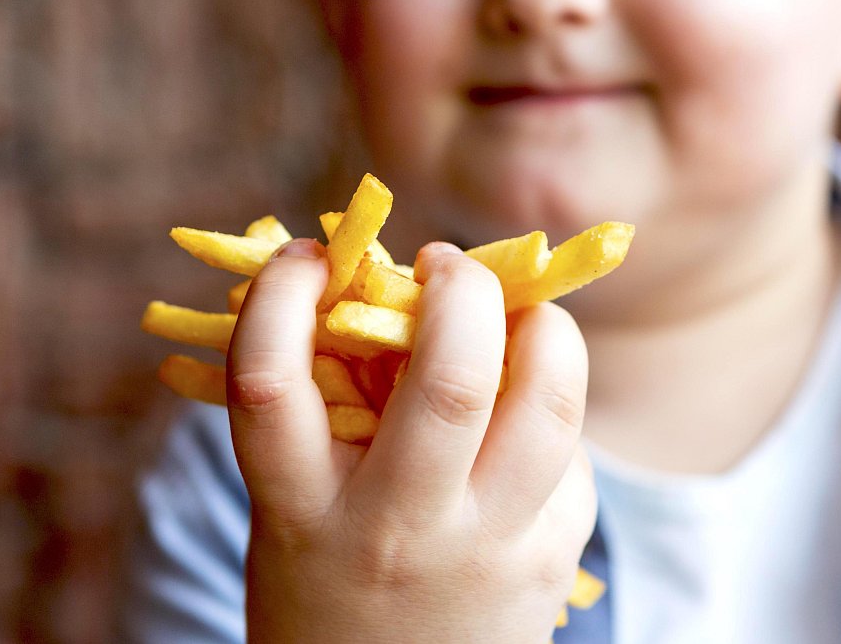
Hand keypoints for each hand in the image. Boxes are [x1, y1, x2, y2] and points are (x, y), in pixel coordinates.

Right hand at [226, 238, 596, 642]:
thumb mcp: (295, 511)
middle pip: (452, 381)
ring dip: (546, 329)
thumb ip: (328, 413)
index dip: (283, 294)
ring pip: (550, 404)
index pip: (270, 382)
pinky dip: (551, 408)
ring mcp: (489, 549)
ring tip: (521, 315)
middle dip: (461, 289)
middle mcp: (398, 531)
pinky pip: (570, 454)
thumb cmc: (329, 585)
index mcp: (301, 512)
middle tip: (443, 266)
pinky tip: (525, 417)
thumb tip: (388, 291)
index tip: (307, 255)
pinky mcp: (554, 557)